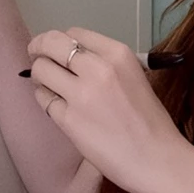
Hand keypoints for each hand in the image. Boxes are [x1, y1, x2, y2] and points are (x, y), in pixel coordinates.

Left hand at [25, 27, 188, 192]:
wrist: (156, 159)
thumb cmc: (151, 123)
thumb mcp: (135, 78)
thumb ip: (106, 65)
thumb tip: (75, 61)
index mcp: (118, 54)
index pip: (74, 33)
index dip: (61, 41)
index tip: (57, 49)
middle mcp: (97, 68)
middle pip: (51, 44)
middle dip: (39, 48)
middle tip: (36, 57)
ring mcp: (81, 94)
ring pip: (41, 70)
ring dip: (39, 76)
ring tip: (47, 85)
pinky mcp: (68, 119)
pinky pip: (43, 99)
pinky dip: (45, 99)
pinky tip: (55, 105)